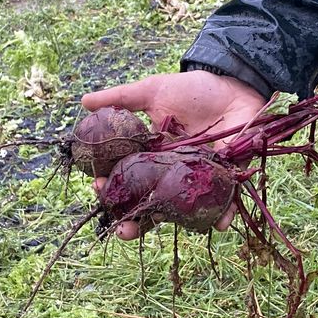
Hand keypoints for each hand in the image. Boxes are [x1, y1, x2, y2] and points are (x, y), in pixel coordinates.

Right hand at [81, 71, 265, 238]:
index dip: (111, 187)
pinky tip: (220, 223)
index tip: (98, 188)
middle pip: (149, 203)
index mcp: (152, 156)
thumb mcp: (154, 91)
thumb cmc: (193, 90)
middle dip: (133, 222)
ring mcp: (197, 179)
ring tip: (166, 231)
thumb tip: (83, 102)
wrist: (233, 86)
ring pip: (181, 210)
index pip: (127, 178)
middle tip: (122, 230)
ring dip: (173, 224)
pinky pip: (224, 202)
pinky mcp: (225, 178)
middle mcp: (172, 173)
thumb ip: (121, 98)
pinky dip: (223, 213)